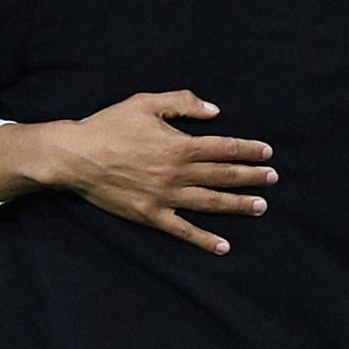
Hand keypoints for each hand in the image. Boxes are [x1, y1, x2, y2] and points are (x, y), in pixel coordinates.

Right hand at [0, 91, 277, 256]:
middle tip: (273, 179)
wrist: (76, 156)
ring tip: (260, 207)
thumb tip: (214, 111)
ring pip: (210, 202)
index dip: (248, 150)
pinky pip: (183, 230)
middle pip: (223, 175)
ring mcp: (165, 197)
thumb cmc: (110, 125)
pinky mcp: (151, 215)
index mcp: (179, 144)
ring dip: (238, 205)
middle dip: (251, 177)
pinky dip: (204, 239)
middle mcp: (177, 172)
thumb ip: (183, 103)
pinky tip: (223, 245)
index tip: (267, 153)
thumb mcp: (146, 102)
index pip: (224, 147)